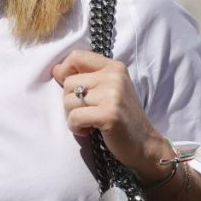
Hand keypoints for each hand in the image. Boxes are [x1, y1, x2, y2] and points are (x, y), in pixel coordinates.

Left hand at [51, 49, 173, 183]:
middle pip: (68, 82)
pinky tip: (89, 131)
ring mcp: (113, 95)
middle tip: (87, 113)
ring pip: (68, 101)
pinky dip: (76, 128)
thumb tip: (55, 70)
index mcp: (114, 67)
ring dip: (73, 117)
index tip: (72, 89)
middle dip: (70, 102)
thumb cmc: (121, 117)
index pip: (76, 56)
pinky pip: (75, 117)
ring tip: (90, 122)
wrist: (145, 144)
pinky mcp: (109, 115)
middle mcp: (114, 77)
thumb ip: (85, 77)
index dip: (65, 71)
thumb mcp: (108, 90)